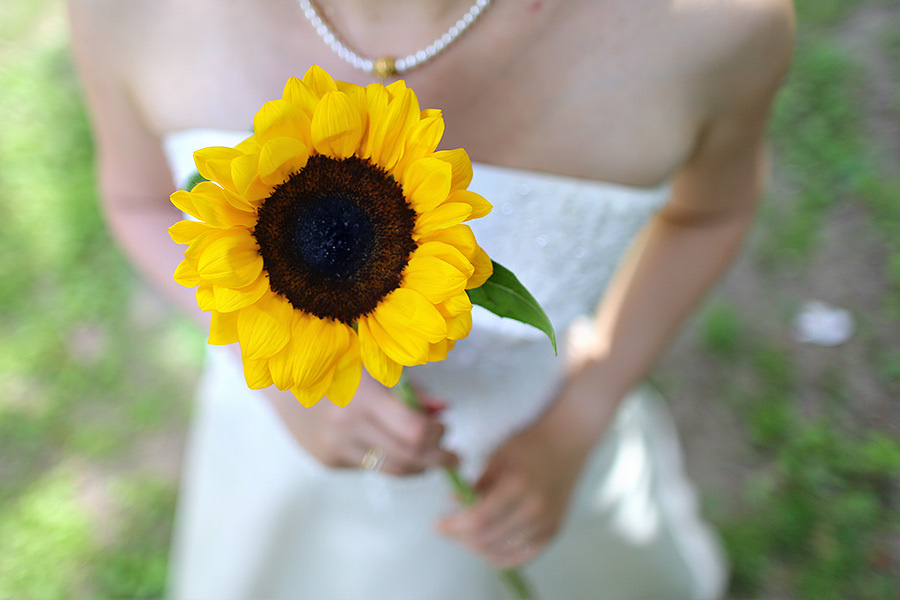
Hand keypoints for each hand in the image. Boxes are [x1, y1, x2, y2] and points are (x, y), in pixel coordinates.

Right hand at [263, 372, 457, 475]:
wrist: (276, 371)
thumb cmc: (332, 357)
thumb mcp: (375, 362)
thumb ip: (410, 389)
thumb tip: (444, 410)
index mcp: (361, 395)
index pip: (414, 431)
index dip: (438, 434)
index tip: (446, 428)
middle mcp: (345, 426)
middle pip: (407, 457)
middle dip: (437, 458)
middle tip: (451, 456)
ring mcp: (333, 447)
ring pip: (390, 469)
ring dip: (418, 467)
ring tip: (432, 458)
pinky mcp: (325, 460)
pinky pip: (368, 465)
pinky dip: (387, 459)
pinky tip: (392, 446)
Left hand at [435, 420, 588, 567]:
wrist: (567, 442)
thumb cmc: (529, 444)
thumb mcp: (497, 457)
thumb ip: (476, 485)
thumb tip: (454, 505)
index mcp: (517, 486)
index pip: (478, 520)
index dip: (453, 526)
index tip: (438, 525)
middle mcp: (534, 510)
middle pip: (487, 539)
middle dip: (460, 538)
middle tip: (447, 530)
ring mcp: (546, 524)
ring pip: (501, 552)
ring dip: (476, 548)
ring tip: (464, 536)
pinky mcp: (552, 532)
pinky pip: (521, 557)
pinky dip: (499, 557)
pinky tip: (486, 547)